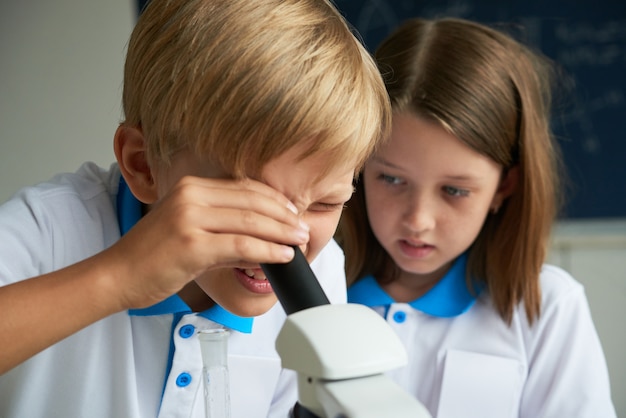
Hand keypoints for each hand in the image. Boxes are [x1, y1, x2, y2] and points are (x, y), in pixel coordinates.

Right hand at [100, 175, 308, 309]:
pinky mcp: (191, 244)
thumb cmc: (152, 257)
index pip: (244, 188)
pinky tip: (282, 256)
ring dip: (281, 232)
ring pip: (250, 221)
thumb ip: (224, 231)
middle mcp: (190, 196)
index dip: (274, 199)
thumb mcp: (189, 232)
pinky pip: (241, 245)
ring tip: (299, 242)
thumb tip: (263, 240)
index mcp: (190, 187)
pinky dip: (267, 250)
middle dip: (284, 215)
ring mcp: (189, 218)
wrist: (117, 276)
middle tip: (303, 229)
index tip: (293, 212)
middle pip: (252, 201)